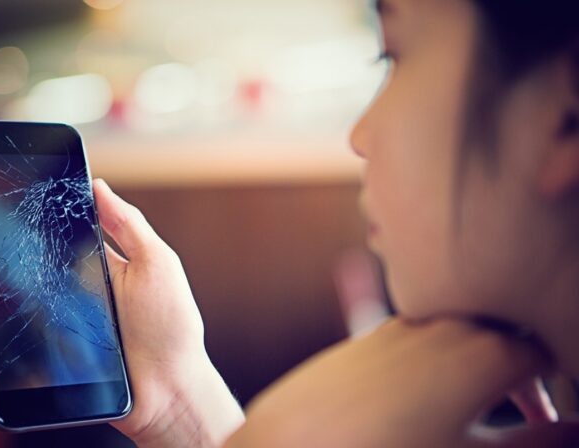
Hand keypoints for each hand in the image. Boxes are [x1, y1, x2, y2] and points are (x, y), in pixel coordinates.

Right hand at [0, 179, 243, 446]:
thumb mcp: (156, 264)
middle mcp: (64, 292)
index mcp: (88, 265)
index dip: (12, 221)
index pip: (42, 236)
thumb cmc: (170, 324)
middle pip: (8, 267)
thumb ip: (128, 225)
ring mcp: (50, 325)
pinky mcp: (41, 358)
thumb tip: (97, 185)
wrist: (170, 388)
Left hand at [225, 318, 578, 447]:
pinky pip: (416, 344)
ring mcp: (401, 327)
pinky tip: (412, 406)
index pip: (544, 354)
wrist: (289, 447)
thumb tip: (575, 433)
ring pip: (456, 339)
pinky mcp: (368, 339)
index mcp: (483, 350)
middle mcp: (444, 325)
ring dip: (470, 368)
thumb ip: (535, 445)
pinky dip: (431, 367)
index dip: (553, 385)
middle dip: (514, 374)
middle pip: (500, 339)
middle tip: (513, 414)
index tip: (549, 414)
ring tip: (462, 412)